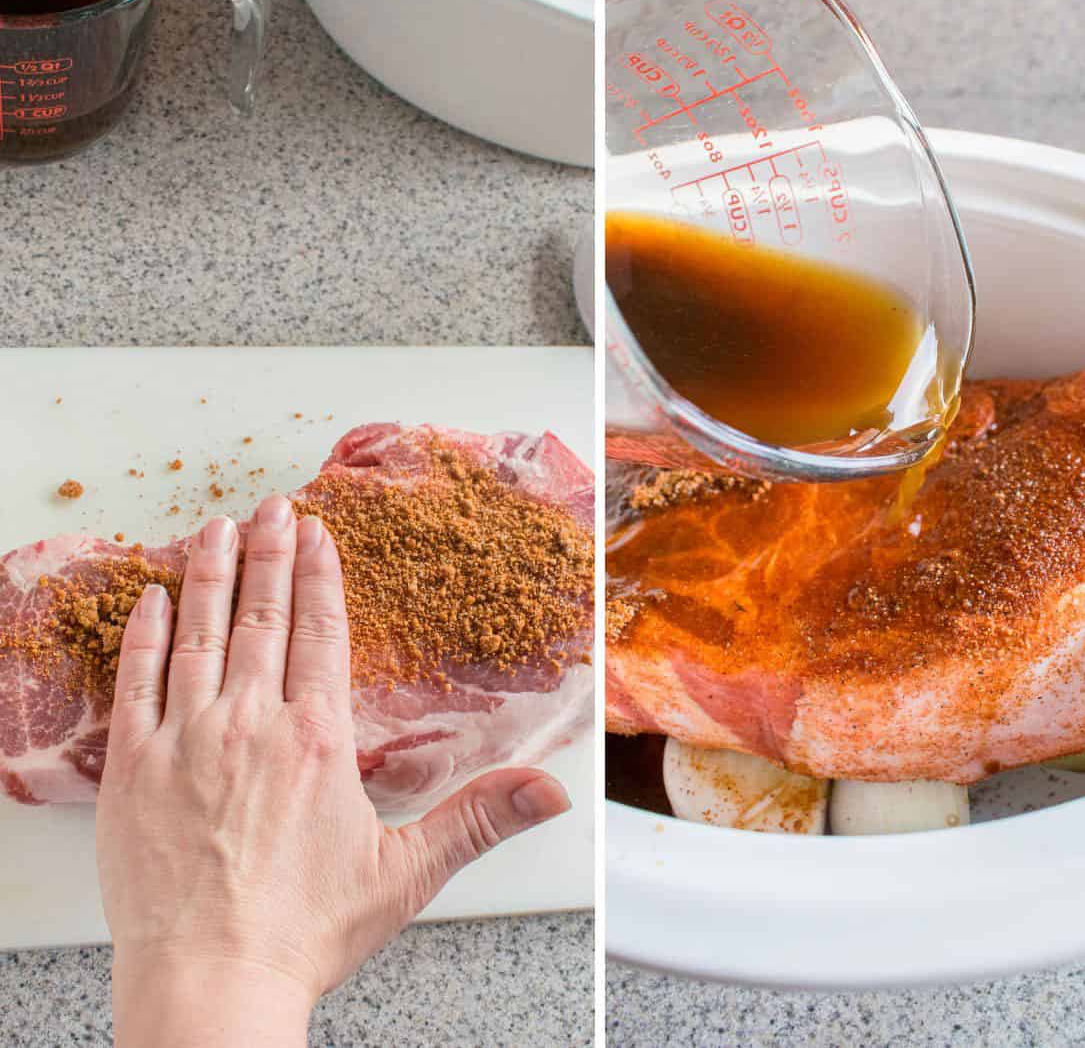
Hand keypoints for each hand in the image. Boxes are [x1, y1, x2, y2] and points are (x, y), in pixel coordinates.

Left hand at [97, 496, 569, 1047]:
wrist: (211, 982)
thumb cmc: (304, 930)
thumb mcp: (407, 871)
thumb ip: (479, 817)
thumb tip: (551, 791)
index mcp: (316, 738)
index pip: (321, 631)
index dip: (320, 574)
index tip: (316, 531)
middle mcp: (250, 724)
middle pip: (263, 617)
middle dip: (268, 552)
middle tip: (269, 505)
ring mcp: (184, 740)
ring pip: (201, 634)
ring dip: (209, 574)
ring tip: (214, 528)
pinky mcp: (131, 770)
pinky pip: (136, 683)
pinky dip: (144, 635)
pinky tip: (150, 599)